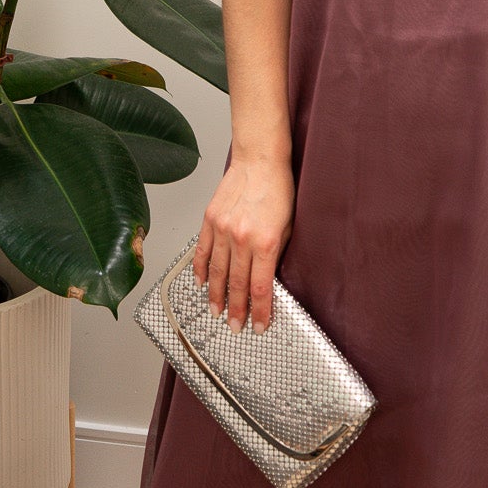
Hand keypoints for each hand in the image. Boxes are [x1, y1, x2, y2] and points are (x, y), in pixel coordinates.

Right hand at [192, 158, 294, 332]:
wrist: (259, 161)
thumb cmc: (278, 190)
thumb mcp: (286, 227)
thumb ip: (274, 255)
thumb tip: (265, 279)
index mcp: (264, 242)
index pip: (260, 287)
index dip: (260, 311)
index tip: (260, 325)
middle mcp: (241, 238)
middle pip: (236, 284)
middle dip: (236, 310)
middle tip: (235, 327)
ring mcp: (222, 229)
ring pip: (217, 272)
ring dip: (216, 296)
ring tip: (217, 312)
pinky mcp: (209, 220)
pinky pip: (202, 252)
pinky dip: (201, 270)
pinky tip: (202, 283)